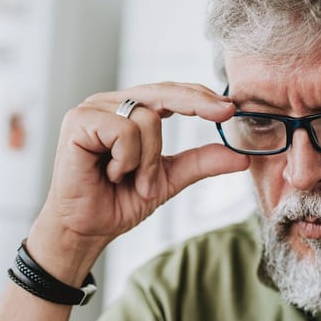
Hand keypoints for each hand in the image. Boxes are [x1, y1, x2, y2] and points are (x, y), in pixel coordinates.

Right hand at [28, 83, 250, 281]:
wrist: (88, 229)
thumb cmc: (120, 201)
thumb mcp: (169, 179)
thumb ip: (201, 162)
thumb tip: (242, 156)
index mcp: (131, 111)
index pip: (171, 92)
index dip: (201, 96)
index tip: (230, 108)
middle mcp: (111, 103)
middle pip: (163, 91)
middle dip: (196, 103)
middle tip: (223, 114)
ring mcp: (93, 109)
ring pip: (146, 117)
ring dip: (148, 160)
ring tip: (131, 180)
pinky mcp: (78, 121)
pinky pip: (123, 130)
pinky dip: (126, 159)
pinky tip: (111, 173)